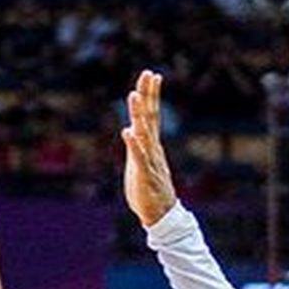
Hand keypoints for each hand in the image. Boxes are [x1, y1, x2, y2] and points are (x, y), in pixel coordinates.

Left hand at [122, 71, 179, 227]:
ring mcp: (149, 160)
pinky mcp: (143, 174)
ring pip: (145, 133)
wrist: (160, 214)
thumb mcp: (139, 162)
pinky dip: (133, 144)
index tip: (151, 75)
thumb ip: (136, 145)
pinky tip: (128, 131)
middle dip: (148, 95)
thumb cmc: (149, 189)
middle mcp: (152, 149)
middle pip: (150, 117)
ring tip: (134, 95)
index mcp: (151, 145)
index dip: (150, 95)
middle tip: (148, 74)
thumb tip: (131, 128)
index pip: (151, 115)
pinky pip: (139, 157)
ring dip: (139, 114)